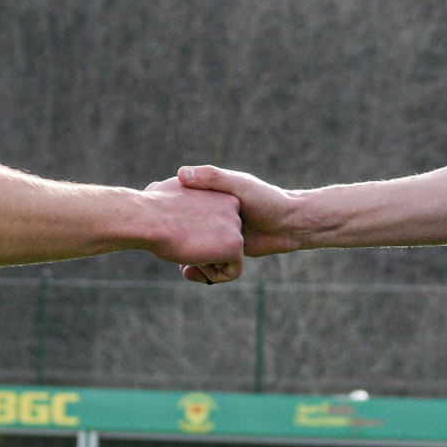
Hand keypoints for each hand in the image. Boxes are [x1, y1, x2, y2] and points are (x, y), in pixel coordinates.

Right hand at [140, 177, 243, 279]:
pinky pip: (233, 271)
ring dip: (205, 263)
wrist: (149, 219)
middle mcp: (232, 205)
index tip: (178, 235)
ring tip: (184, 255)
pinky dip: (213, 276)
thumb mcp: (165, 187)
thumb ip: (174, 192)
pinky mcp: (236, 245)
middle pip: (222, 239)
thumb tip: (161, 188)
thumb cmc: (153, 204)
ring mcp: (236, 225)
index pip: (217, 218)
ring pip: (228, 256)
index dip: (198, 232)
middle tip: (179, 247)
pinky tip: (191, 266)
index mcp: (218, 190)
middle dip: (202, 250)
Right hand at [175, 165, 301, 271]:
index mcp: (210, 197)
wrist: (290, 224)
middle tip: (167, 249)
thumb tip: (182, 174)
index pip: (179, 206)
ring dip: (189, 261)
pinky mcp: (229, 251)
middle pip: (184, 233)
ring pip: (195, 250)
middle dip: (176, 244)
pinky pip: (210, 265)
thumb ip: (211, 179)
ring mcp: (221, 234)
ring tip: (184, 267)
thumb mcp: (236, 185)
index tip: (156, 224)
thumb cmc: (265, 200)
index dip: (168, 217)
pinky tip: (197, 272)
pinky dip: (204, 270)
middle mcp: (213, 215)